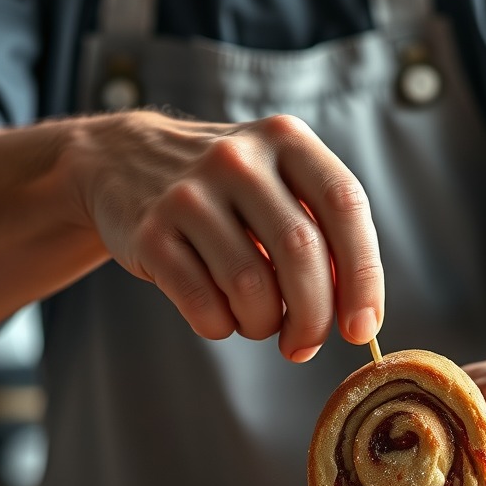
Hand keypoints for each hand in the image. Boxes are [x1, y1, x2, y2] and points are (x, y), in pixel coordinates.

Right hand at [70, 110, 383, 360]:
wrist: (122, 162)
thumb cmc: (225, 191)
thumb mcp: (278, 185)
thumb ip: (322, 236)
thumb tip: (355, 314)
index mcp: (286, 140)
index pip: (345, 207)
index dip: (363, 276)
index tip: (362, 328)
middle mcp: (239, 159)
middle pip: (301, 253)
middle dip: (313, 317)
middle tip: (304, 346)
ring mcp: (190, 194)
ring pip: (252, 286)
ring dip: (263, 324)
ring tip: (257, 321)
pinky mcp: (151, 233)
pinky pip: (203, 304)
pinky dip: (221, 326)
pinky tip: (220, 316)